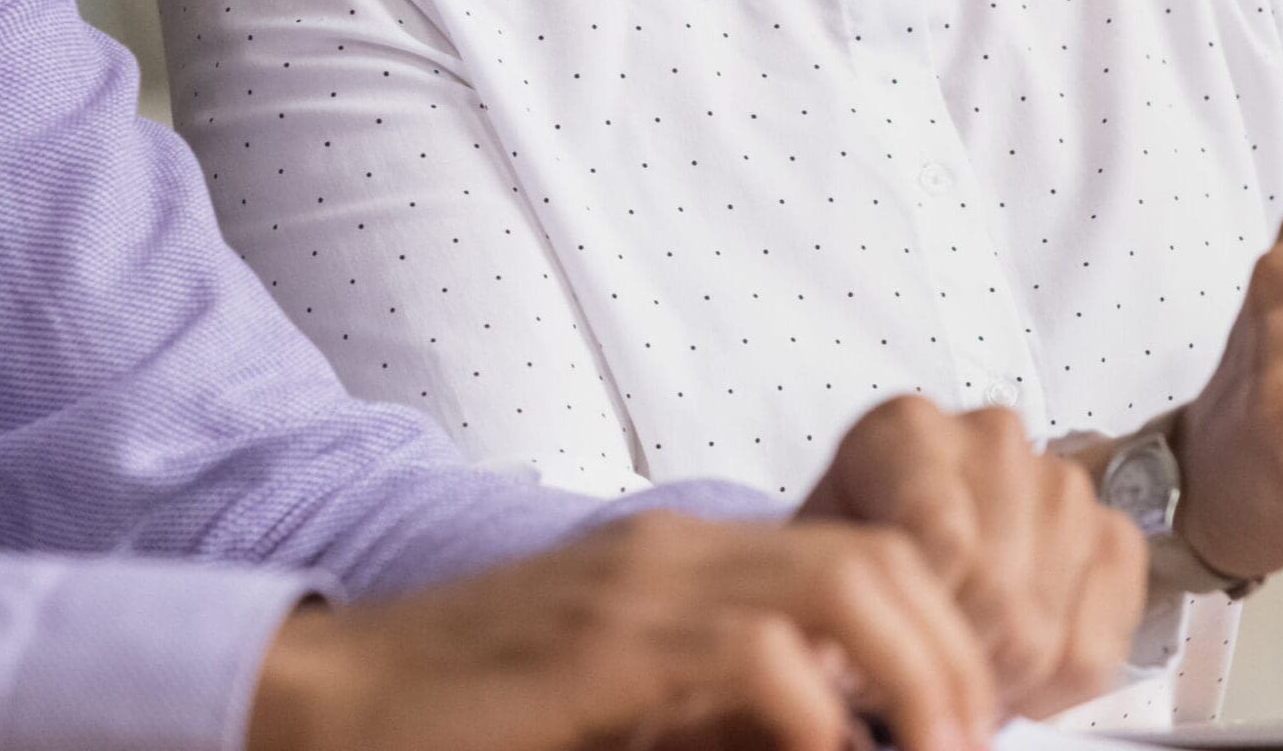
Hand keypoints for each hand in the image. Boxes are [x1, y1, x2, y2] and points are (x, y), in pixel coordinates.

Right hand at [246, 509, 993, 750]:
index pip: (864, 551)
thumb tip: (838, 736)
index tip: (957, 727)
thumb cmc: (468, 716)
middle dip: (953, 659)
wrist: (324, 699)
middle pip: (882, 557)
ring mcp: (641, 587)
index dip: (938, 633)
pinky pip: (758, 657)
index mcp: (686, 558)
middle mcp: (676, 550)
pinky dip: (819, 717)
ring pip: (846, 585)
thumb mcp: (622, 701)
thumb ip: (719, 705)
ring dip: (915, 679)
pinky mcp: (604, 646)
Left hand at [796, 394, 1146, 718]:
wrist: (903, 551)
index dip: (910, 623)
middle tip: (920, 682)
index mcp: (906, 429)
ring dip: (997, 679)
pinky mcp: (1114, 534)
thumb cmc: (857, 560)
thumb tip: (854, 674)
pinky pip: (1095, 650)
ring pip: (1043, 630)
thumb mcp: (821, 572)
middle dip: (953, 660)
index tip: (876, 658)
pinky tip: (1012, 673)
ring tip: (960, 669)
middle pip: (994, 590)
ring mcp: (1062, 482)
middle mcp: (992, 437)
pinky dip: (1051, 690)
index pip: (941, 541)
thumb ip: (834, 613)